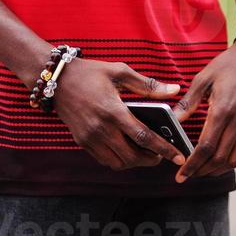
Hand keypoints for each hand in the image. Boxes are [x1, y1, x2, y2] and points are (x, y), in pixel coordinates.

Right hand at [52, 58, 187, 170]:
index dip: (164, 149)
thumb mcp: (120, 72)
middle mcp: (101, 129)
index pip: (144, 137)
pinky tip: (127, 149)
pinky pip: (104, 160)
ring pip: (118, 163)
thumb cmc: (91, 73)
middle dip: (151, 160)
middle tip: (162, 155)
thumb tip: (175, 90)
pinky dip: (118, 160)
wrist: (57, 80)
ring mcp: (89, 138)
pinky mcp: (81, 142)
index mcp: (113, 110)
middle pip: (132, 156)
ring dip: (134, 162)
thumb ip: (148, 85)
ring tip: (146, 153)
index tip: (178, 157)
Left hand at [171, 42, 235, 182]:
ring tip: (201, 170)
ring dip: (216, 170)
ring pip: (233, 160)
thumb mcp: (203, 79)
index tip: (180, 175)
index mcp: (223, 110)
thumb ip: (188, 102)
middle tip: (187, 175)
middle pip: (219, 159)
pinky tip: (218, 159)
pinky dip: (230, 161)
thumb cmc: (226, 65)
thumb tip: (172, 121)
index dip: (192, 164)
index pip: (206, 147)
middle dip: (201, 171)